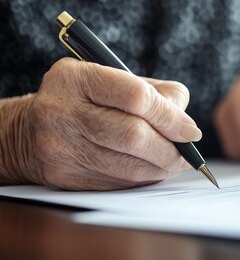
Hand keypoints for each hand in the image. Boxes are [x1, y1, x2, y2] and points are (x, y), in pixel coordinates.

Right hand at [23, 58, 201, 189]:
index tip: (191, 131)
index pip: (136, 97)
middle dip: (170, 148)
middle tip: (186, 153)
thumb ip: (155, 92)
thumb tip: (186, 124)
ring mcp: (59, 146)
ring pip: (128, 165)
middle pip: (133, 135)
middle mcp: (62, 110)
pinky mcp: (63, 176)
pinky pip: (117, 183)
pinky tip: (150, 171)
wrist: (29, 130)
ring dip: (161, 167)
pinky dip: (142, 179)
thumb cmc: (86, 100)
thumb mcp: (113, 79)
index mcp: (76, 77)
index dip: (171, 117)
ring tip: (174, 163)